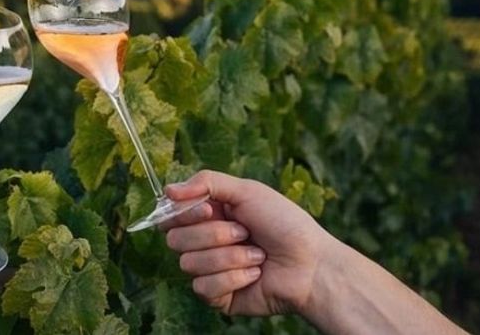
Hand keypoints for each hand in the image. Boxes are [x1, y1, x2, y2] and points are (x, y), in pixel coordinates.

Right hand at [163, 170, 335, 316]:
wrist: (311, 264)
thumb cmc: (284, 223)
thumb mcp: (247, 191)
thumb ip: (206, 182)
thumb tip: (167, 190)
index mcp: (207, 215)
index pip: (170, 215)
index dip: (184, 214)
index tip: (210, 210)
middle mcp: (204, 241)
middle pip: (175, 240)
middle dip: (214, 235)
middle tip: (244, 232)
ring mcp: (209, 270)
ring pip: (189, 264)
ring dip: (229, 258)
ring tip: (257, 256)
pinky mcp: (218, 296)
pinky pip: (204, 287)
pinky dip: (233, 278)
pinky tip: (255, 275)